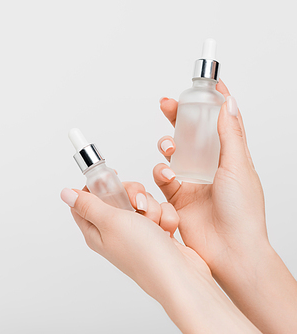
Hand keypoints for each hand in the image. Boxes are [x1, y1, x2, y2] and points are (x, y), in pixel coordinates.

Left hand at [60, 183, 258, 332]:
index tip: (112, 177)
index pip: (85, 200)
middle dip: (132, 193)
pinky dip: (165, 217)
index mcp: (96, 230)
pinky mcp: (156, 233)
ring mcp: (136, 233)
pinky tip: (166, 231)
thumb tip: (66, 193)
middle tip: (137, 204)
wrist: (180, 277)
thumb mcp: (110, 222)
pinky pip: (159, 211)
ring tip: (154, 223)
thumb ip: (88, 204)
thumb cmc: (143, 253)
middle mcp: (114, 231)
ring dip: (152, 207)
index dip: (96, 186)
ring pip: (141, 201)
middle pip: (116, 196)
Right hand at [156, 80, 296, 332]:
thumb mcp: (238, 167)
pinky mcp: (176, 197)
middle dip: (178, 117)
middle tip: (167, 104)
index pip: (219, 123)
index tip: (203, 84)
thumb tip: (227, 103)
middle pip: (191, 134)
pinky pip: (162, 178)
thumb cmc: (242, 212)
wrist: (230, 251)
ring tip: (169, 148)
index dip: (210, 104)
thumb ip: (230, 135)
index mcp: (229, 157)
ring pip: (173, 154)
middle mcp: (210, 167)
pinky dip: (161, 173)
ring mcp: (192, 182)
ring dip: (168, 146)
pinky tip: (167, 175)